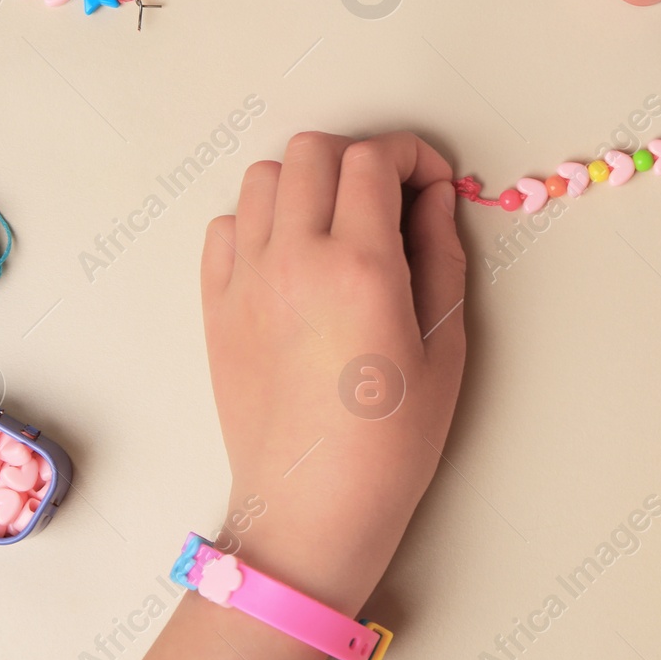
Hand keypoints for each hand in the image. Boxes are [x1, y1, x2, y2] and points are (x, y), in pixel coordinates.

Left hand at [200, 131, 466, 612]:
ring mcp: (246, 280)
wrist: (312, 507)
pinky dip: (260, 220)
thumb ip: (442, 256)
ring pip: (263, 177)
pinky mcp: (216, 306)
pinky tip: (293, 255)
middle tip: (390, 198)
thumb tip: (435, 198)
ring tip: (339, 223)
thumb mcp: (444, 346)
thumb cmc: (390, 442)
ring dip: (308, 182)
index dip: (412, 155)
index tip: (432, 184)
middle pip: (313, 151)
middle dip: (360, 158)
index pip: (373, 160)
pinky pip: (225, 226)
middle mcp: (294, 260)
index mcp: (359, 268)